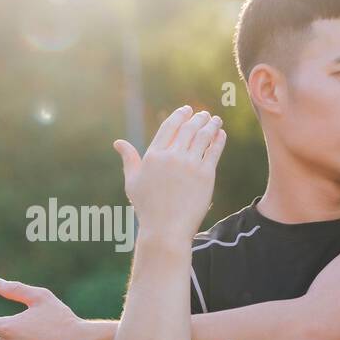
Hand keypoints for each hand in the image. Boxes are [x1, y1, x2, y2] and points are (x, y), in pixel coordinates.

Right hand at [114, 106, 225, 241]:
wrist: (166, 229)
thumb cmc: (146, 208)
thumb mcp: (133, 181)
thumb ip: (129, 159)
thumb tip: (118, 142)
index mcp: (153, 155)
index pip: (169, 127)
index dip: (180, 115)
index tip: (187, 110)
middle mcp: (172, 156)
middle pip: (188, 128)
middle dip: (197, 117)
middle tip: (204, 114)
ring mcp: (189, 164)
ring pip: (203, 136)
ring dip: (211, 124)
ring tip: (215, 120)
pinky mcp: (205, 175)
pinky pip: (214, 151)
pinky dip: (219, 139)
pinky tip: (221, 134)